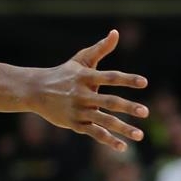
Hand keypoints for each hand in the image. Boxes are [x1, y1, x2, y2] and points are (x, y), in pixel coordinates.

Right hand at [25, 30, 148, 149]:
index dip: (127, 79)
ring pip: (104, 121)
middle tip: (146, 112)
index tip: (144, 82)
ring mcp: (78, 110)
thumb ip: (100, 49)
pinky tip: (123, 147)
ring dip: (122, 128)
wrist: (35, 90)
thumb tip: (116, 33)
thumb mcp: (80, 60)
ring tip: (139, 135)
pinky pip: (94, 133)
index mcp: (86, 77)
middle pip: (109, 101)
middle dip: (128, 107)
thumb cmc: (63, 73)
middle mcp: (82, 94)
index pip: (110, 77)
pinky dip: (108, 140)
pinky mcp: (75, 124)